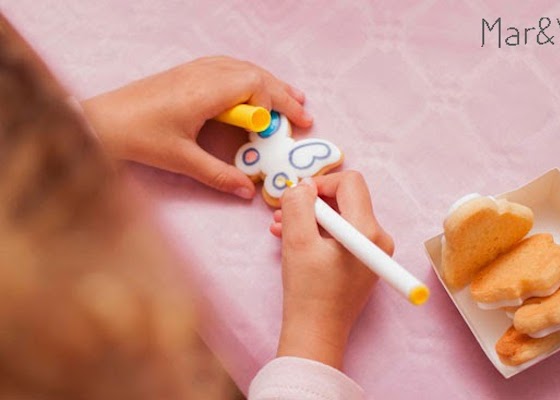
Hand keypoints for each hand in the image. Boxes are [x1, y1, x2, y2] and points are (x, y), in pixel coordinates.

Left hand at [82, 56, 311, 198]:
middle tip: (304, 114)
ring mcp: (195, 70)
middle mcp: (203, 74)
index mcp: (205, 92)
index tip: (274, 131)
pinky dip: (249, 79)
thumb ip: (218, 175)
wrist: (101, 120)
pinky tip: (254, 90)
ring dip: (268, 83)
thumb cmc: (137, 136)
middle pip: (255, 74)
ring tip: (291, 97)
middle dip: (282, 94)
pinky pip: (228, 67)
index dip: (271, 106)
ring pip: (243, 67)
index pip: (254, 84)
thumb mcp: (181, 160)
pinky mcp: (187, 73)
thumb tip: (247, 191)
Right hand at [270, 172, 393, 368]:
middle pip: (346, 199)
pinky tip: (293, 240)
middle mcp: (378, 237)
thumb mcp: (297, 241)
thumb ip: (299, 205)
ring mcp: (374, 251)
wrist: (317, 333)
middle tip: (283, 213)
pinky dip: (318, 233)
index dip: (321, 183)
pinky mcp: (364, 261)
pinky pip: (342, 235)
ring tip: (281, 228)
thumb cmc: (308, 291)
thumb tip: (303, 185)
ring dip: (310, 218)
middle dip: (312, 203)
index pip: (350, 183)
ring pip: (341, 217)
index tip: (297, 198)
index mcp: (367, 230)